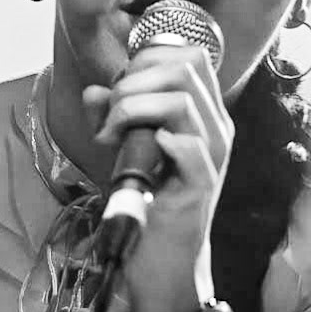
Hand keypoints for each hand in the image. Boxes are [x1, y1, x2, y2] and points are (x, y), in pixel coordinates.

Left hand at [83, 42, 233, 311]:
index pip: (191, 55)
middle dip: (135, 81)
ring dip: (134, 109)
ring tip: (112, 134)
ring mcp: (214, 156)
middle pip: (187, 67)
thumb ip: (112, 115)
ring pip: (182, 101)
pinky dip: (160, 140)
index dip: (149, 57)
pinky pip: (190, 148)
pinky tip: (142, 152)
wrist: (160, 256)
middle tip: (110, 114)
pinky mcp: (202, 186)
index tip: (120, 87)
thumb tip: (94, 91)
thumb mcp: (124, 148)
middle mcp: (216, 128)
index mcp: (204, 113)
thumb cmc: (147, 199)